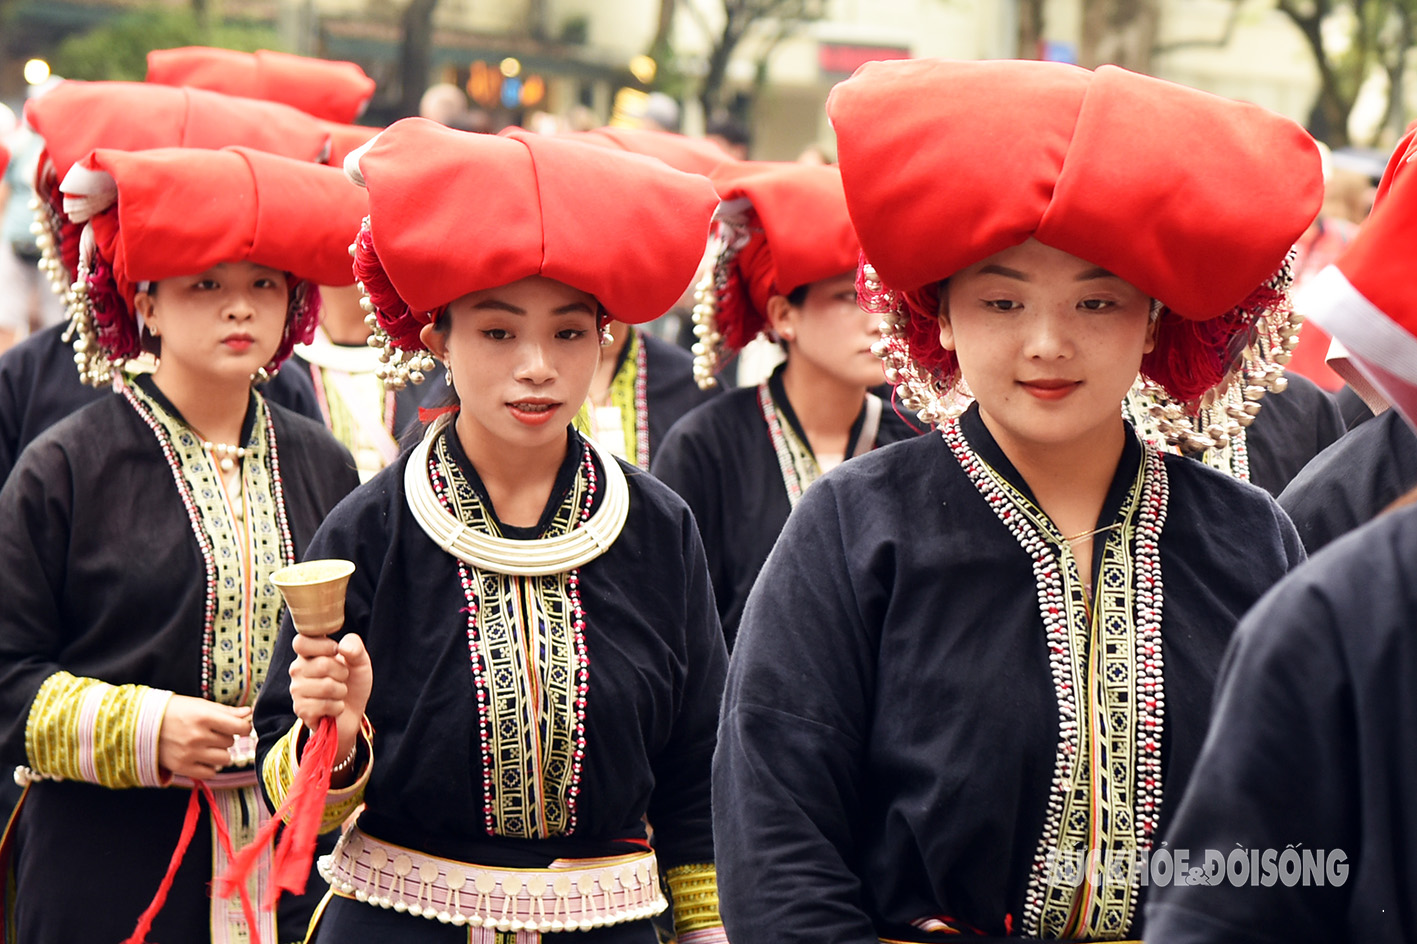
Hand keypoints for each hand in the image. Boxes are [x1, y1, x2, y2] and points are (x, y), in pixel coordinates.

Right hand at [157, 696, 252, 780]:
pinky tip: (203, 757)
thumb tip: (248, 712)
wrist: (142, 724)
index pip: (240, 727)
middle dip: (225, 737)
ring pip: (225, 759)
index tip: (241, 727)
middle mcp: (198, 736)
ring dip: (220, 752)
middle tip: (212, 732)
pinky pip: (211, 773)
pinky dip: (211, 766)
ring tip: (208, 745)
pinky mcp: (182, 767)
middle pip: (230, 742)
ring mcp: (190, 753)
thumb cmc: (175, 711)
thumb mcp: (200, 705)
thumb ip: (226, 711)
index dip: (244, 727)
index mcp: (204, 717)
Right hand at [289, 632, 372, 760]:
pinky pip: (325, 705)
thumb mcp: (360, 661)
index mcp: (307, 653)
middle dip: (342, 673)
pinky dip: (337, 707)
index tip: (336, 651)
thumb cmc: (353, 682)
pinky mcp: (301, 709)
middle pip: (323, 665)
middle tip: (342, 678)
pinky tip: (333, 707)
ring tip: (338, 692)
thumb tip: (342, 647)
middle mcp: (297, 669)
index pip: (301, 642)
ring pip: (326, 686)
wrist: (352, 711)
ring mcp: (297, 690)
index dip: (324, 646)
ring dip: (341, 691)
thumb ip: (355, 647)